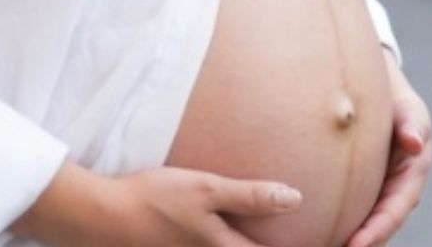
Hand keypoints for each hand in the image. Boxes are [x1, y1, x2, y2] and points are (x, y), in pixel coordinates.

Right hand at [17, 161, 300, 246]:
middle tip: (306, 237)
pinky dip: (224, 244)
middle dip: (271, 245)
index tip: (331, 241)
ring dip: (243, 243)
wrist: (100, 217)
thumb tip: (295, 198)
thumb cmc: (153, 199)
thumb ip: (250, 195)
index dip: (296, 246)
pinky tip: (222, 236)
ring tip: (254, 233)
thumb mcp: (205, 189)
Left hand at [344, 52, 431, 246]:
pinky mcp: (360, 183)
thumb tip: (414, 142)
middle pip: (379, 224)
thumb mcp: (405, 104)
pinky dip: (335, 220)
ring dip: (346, 237)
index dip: (378, 229)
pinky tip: (308, 232)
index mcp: (413, 172)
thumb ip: (410, 121)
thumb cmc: (391, 93)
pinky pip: (349, 206)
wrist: (373, 84)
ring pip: (363, 219)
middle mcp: (397, 186)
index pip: (395, 209)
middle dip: (361, 243)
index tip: (355, 246)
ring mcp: (379, 186)